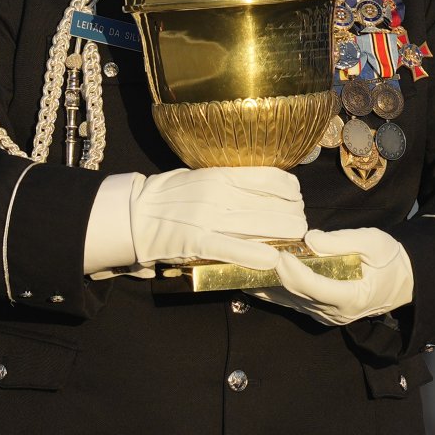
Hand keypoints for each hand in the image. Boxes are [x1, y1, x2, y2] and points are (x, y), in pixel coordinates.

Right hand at [127, 167, 304, 269]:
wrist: (135, 212)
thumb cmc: (171, 194)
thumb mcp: (204, 177)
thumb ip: (232, 181)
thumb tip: (266, 187)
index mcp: (222, 174)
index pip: (270, 179)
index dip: (291, 192)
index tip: (297, 200)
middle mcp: (219, 193)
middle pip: (271, 205)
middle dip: (292, 217)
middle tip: (299, 225)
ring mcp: (208, 217)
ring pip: (258, 226)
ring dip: (282, 235)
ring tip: (295, 240)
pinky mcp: (196, 241)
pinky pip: (231, 248)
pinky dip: (254, 254)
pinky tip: (272, 259)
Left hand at [248, 227, 414, 325]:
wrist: (402, 281)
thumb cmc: (389, 259)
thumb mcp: (374, 241)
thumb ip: (342, 241)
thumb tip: (309, 240)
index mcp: (351, 297)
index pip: (314, 287)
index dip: (294, 273)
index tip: (279, 255)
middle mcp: (335, 313)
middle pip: (296, 295)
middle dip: (272, 277)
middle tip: (249, 260)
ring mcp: (326, 317)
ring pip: (289, 303)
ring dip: (265, 288)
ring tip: (240, 274)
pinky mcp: (319, 314)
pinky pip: (292, 304)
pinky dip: (273, 293)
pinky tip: (253, 284)